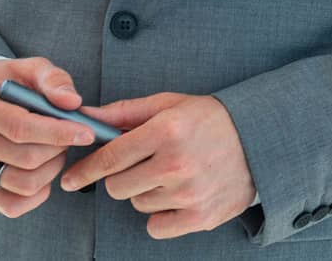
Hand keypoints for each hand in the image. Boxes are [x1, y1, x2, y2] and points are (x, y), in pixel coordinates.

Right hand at [0, 57, 94, 217]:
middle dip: (59, 148)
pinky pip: (12, 205)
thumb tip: (72, 103)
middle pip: (26, 157)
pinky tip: (45, 170)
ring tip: (57, 149)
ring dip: (52, 169)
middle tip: (71, 135)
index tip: (87, 133)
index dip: (59, 133)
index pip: (21, 127)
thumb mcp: (31, 68)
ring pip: (23, 183)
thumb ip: (54, 80)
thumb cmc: (9, 82)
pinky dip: (38, 193)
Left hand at [60, 92, 255, 238]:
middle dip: (122, 177)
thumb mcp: (170, 105)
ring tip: (171, 175)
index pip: (109, 158)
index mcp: (166, 131)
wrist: (260, 139)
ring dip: (146, 193)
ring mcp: (188, 192)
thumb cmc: (212, 119)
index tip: (71, 178)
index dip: (84, 170)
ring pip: (137, 204)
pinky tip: (176, 196)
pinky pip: (156, 226)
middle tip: (143, 165)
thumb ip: (125, 113)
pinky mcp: (200, 215)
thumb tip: (86, 117)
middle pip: (117, 187)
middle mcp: (175, 164)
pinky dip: (161, 215)